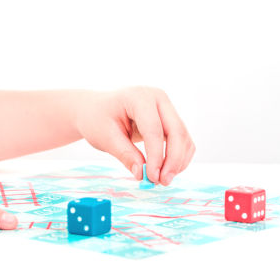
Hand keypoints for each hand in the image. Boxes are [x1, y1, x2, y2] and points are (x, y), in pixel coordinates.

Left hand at [75, 86, 194, 185]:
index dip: (156, 156)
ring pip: (183, 137)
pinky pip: (182, 140)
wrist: (95, 109)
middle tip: (163, 182)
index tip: (152, 177)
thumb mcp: (105, 138)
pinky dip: (178, 158)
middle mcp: (158, 98)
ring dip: (177, 161)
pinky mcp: (169, 119)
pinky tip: (165, 171)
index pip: (154, 129)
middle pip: (177, 131)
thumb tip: (142, 174)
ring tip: (161, 180)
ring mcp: (166, 107)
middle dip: (173, 160)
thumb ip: (125, 154)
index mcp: (139, 97)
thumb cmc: (97, 119)